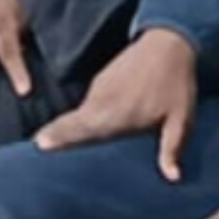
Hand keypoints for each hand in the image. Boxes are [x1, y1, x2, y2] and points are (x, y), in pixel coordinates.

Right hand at [35, 28, 198, 180]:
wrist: (170, 40)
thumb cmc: (176, 83)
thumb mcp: (180, 117)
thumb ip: (172, 147)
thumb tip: (173, 178)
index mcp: (116, 113)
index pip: (82, 128)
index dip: (59, 137)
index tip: (38, 145)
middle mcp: (101, 101)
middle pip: (72, 123)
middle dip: (54, 136)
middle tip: (37, 148)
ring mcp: (99, 87)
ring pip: (80, 113)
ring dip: (69, 127)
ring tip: (52, 142)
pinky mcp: (102, 79)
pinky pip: (88, 102)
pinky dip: (83, 114)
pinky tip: (84, 125)